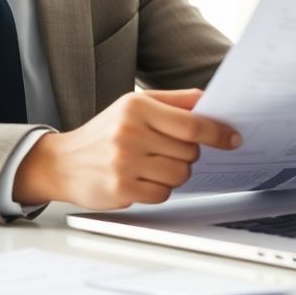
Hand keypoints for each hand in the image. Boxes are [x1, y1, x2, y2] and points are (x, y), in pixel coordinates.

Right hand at [13, 88, 240, 208]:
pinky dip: (160, 189)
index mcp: (137, 107)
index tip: (233, 139)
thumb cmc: (105, 132)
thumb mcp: (135, 105)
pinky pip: (163, 194)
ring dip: (176, 173)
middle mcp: (130, 132)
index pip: (191, 124)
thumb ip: (174, 101)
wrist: (62, 162)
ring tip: (155, 165)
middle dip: (189, 155)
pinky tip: (142, 179)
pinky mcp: (121, 188)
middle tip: (170, 151)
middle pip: (189, 152)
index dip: (218, 133)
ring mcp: (124, 162)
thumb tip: (211, 101)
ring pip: (179, 175)